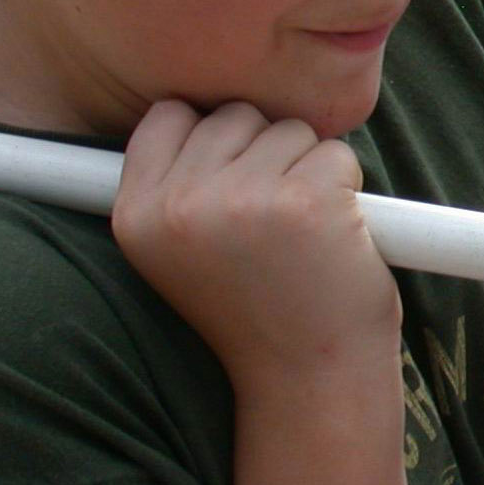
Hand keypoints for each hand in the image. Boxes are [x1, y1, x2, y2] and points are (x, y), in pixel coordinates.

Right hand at [113, 101, 398, 381]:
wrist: (308, 381)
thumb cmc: (257, 309)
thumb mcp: (183, 250)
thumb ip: (178, 182)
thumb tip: (194, 103)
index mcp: (135, 214)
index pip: (169, 115)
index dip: (213, 140)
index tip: (231, 185)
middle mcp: (179, 204)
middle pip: (236, 115)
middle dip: (266, 156)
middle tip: (272, 229)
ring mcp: (241, 200)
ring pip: (290, 130)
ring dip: (308, 172)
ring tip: (300, 240)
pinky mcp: (305, 202)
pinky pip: (337, 153)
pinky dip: (348, 189)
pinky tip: (332, 241)